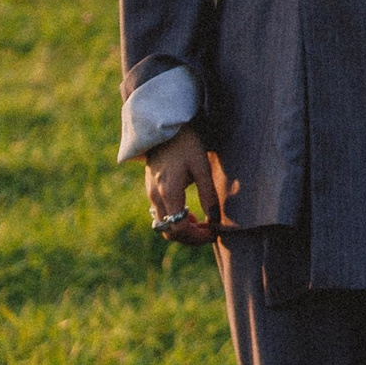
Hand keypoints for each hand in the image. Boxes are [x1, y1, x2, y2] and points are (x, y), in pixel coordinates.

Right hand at [143, 126, 221, 245]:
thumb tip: (215, 219)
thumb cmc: (186, 143)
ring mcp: (150, 194)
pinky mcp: (150, 189)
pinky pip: (160, 215)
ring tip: (201, 222)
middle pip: (169, 232)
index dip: (196, 236)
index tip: (213, 232)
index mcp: (168, 193)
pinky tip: (189, 213)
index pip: (178, 229)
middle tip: (209, 231)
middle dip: (190, 237)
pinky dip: (174, 220)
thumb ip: (207, 193)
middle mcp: (155, 197)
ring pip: (163, 225)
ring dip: (182, 229)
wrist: (165, 127)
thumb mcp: (201, 166)